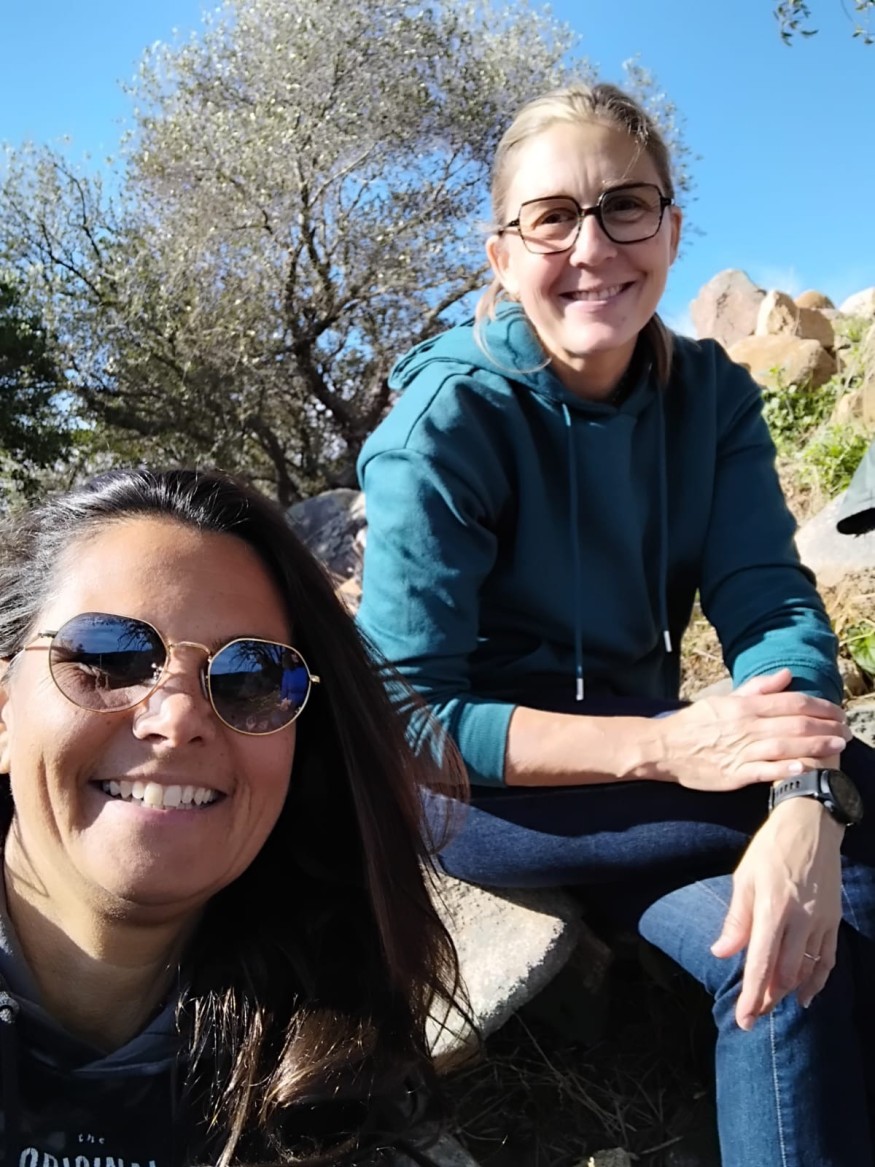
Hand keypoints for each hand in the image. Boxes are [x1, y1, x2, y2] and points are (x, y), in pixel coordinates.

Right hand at [655, 668, 849, 790]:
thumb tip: (786, 676)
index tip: (837, 711)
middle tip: (847, 731)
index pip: (790, 702)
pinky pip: (764, 771)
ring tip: (837, 747)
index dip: (819, 706)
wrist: (664, 748)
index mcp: (743, 706)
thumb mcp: (723, 699)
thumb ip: (757, 688)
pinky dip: (785, 769)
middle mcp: (745, 727)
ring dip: (815, 746)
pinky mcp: (734, 775)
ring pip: (785, 747)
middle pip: (794, 724)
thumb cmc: (694, 723)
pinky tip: (805, 767)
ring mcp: (739, 751)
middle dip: (825, 726)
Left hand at [710, 795, 843, 1028]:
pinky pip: (827, 958)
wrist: (811, 824)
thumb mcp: (743, 877)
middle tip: (752, 1016)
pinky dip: (817, 980)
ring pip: (806, 970)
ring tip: (772, 1006)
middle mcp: (799, 919)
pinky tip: (805, 995)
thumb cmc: (770, 848)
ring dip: (789, 992)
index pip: (761, 964)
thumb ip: (736, 920)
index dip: (752, 996)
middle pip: (784, 974)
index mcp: (771, 908)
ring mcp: (820, 921)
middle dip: (767, 999)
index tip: (743, 1019)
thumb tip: (721, 953)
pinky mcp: (833, 919)